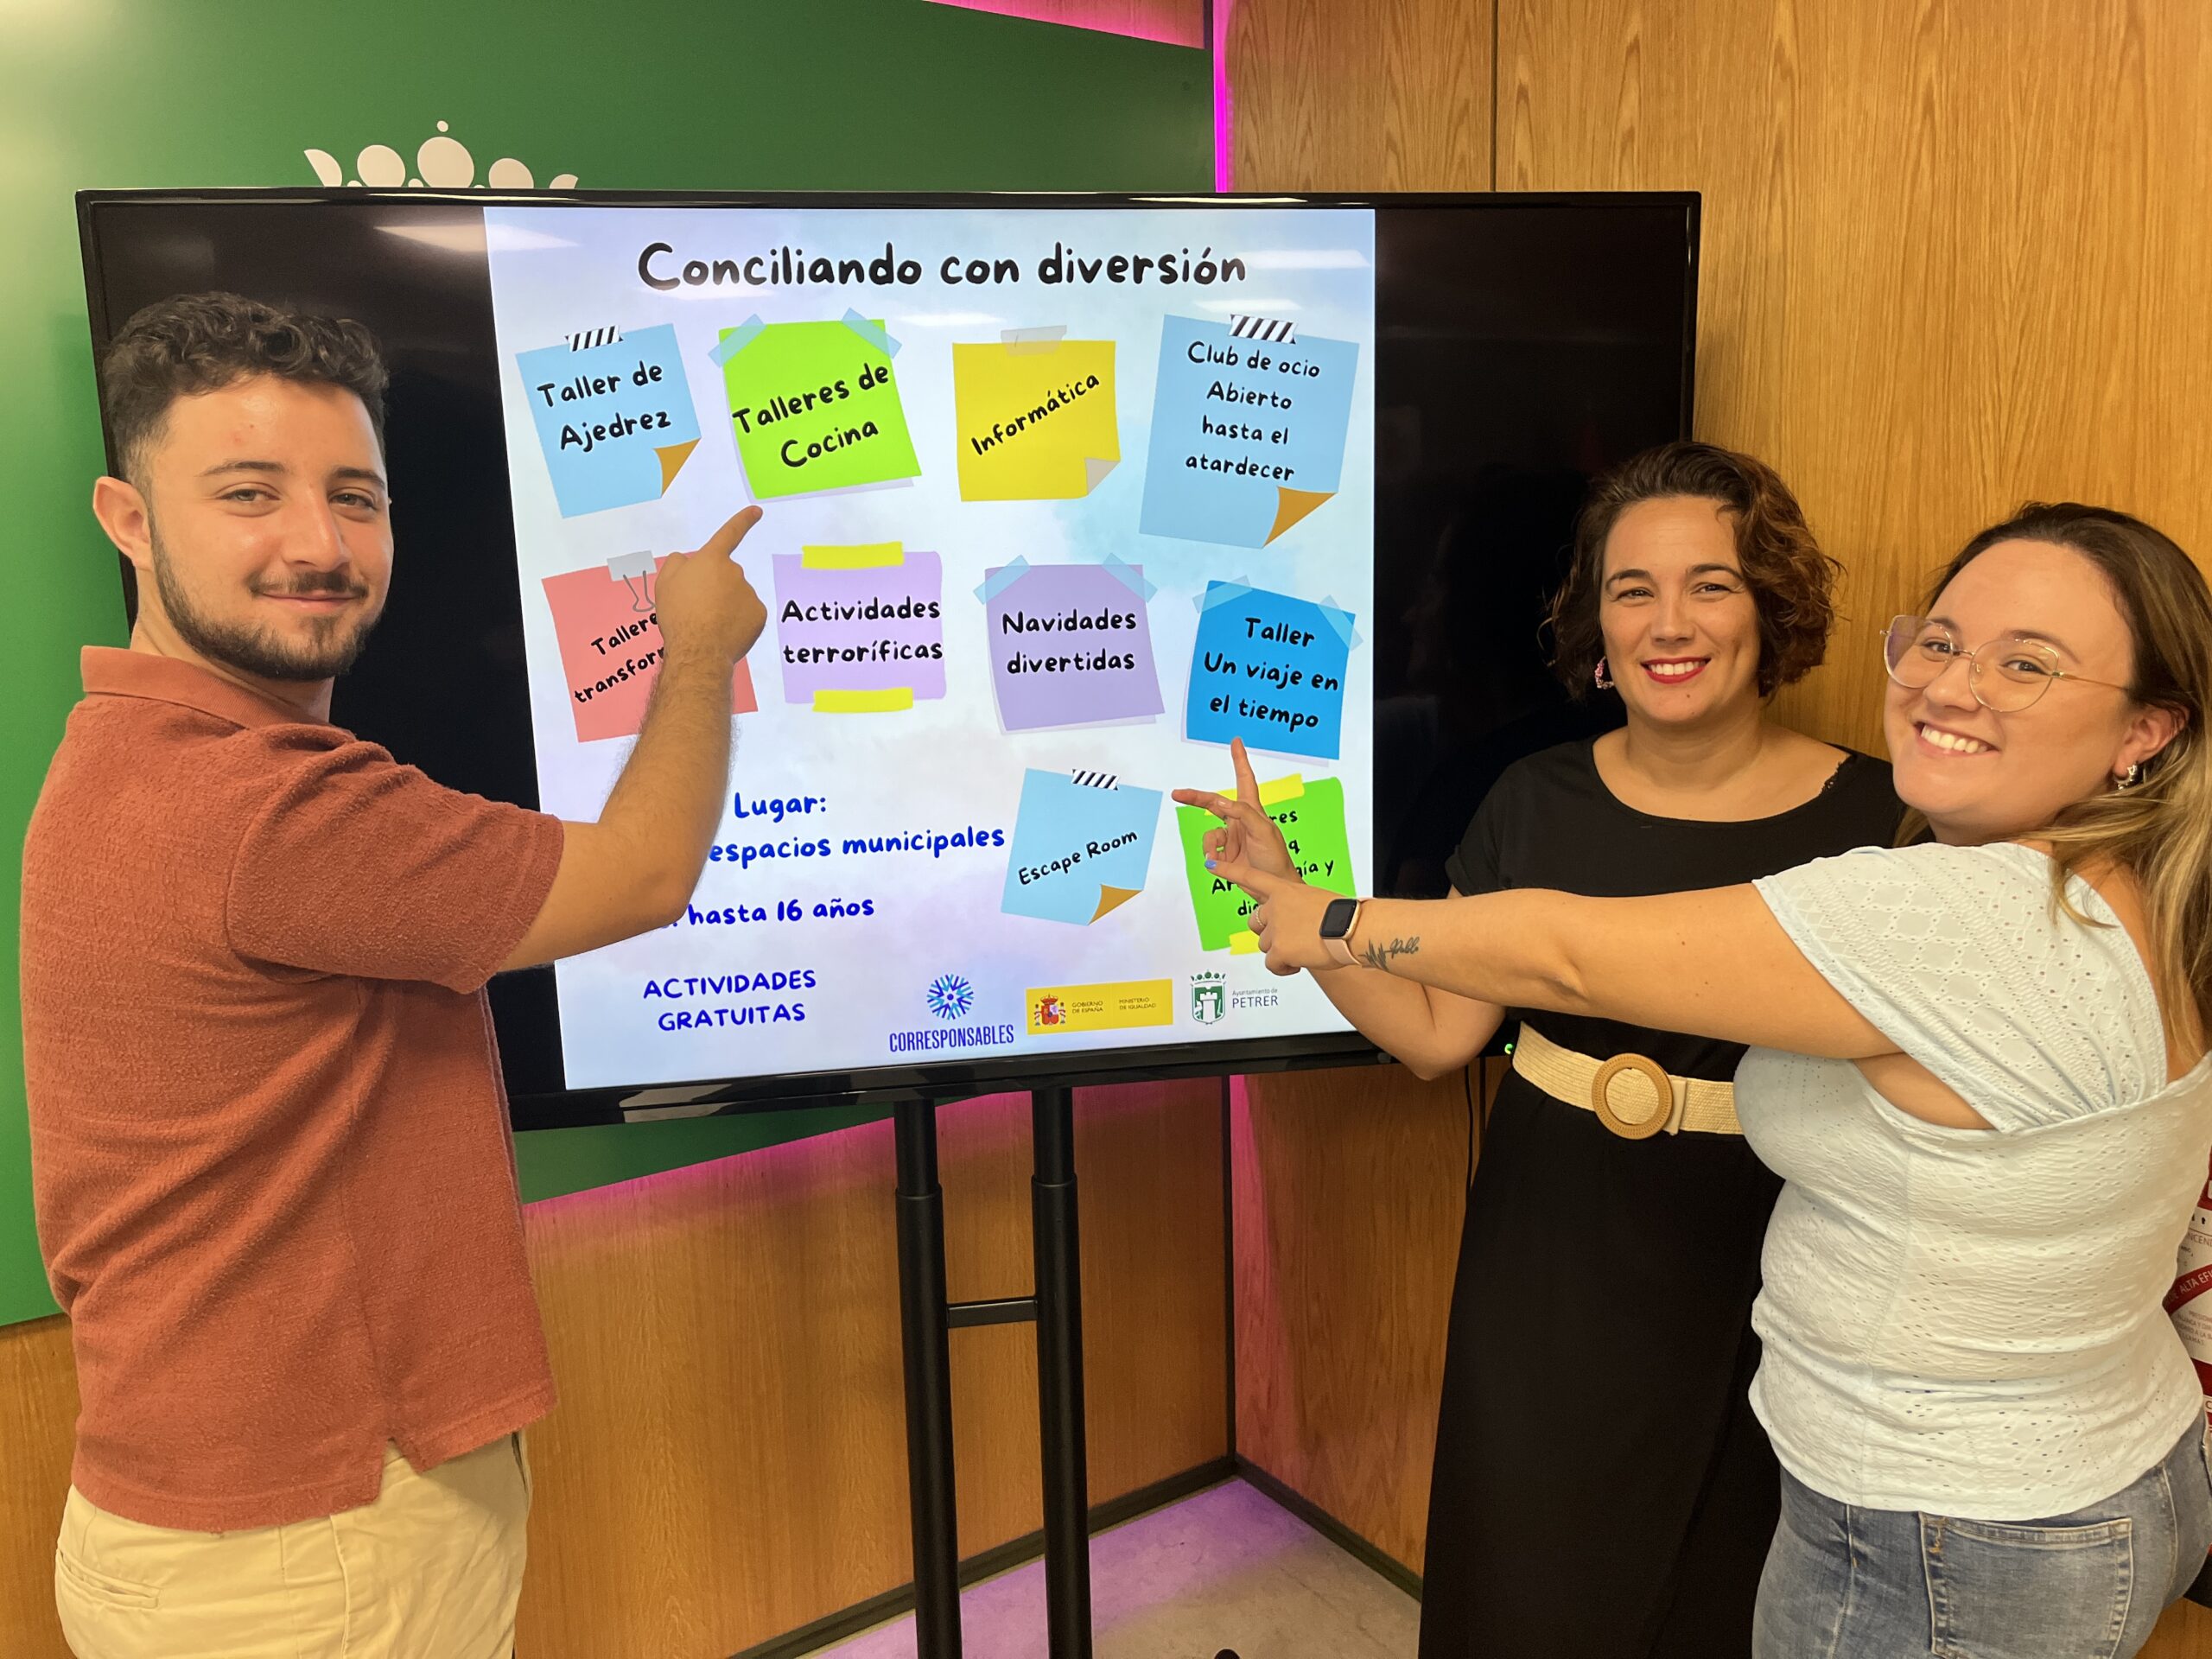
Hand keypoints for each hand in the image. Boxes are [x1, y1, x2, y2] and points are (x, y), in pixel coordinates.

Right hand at [654, 505, 767, 665]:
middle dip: (714, 589)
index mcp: (711, 560)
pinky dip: (737, 622)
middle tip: (696, 609)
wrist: (698, 650)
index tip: (757, 511)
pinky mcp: (759, 615)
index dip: (743, 521)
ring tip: (707, 625)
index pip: (729, 534)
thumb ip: (677, 564)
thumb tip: (688, 561)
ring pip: (736, 598)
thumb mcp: (665, 583)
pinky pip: (747, 615)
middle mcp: (735, 572)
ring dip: (725, 607)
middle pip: (725, 577)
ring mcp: (749, 593)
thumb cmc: (679, 615)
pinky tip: (723, 633)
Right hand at [1171, 737, 1298, 881]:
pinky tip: (1218, 864)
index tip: (1236, 742)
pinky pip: (1209, 850)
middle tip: (1178, 794)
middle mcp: (1239, 821)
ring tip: (1217, 857)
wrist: (1273, 888)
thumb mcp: (1263, 831)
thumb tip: (1220, 802)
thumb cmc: (1275, 858)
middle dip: (1196, 799)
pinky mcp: (1224, 856)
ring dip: (1210, 844)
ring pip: (1209, 833)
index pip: (1245, 780)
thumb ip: (1242, 813)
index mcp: (1252, 810)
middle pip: (1213, 803)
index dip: (1239, 760)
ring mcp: (1231, 838)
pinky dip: (1211, 856)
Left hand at [1205, 851, 1339, 976]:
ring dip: (1281, 951)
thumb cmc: (1342, 915)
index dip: (1228, 871)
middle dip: (1269, 933)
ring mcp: (1275, 928)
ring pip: (1265, 945)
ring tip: (1306, 948)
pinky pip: (1273, 964)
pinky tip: (1300, 963)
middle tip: (1293, 937)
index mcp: (1284, 889)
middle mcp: (1275, 906)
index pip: (1250, 878)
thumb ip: (1296, 907)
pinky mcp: (1279, 949)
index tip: (1210, 864)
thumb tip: (1294, 923)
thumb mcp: (1315, 900)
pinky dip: (1284, 968)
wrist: (1351, 928)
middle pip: (1256, 924)